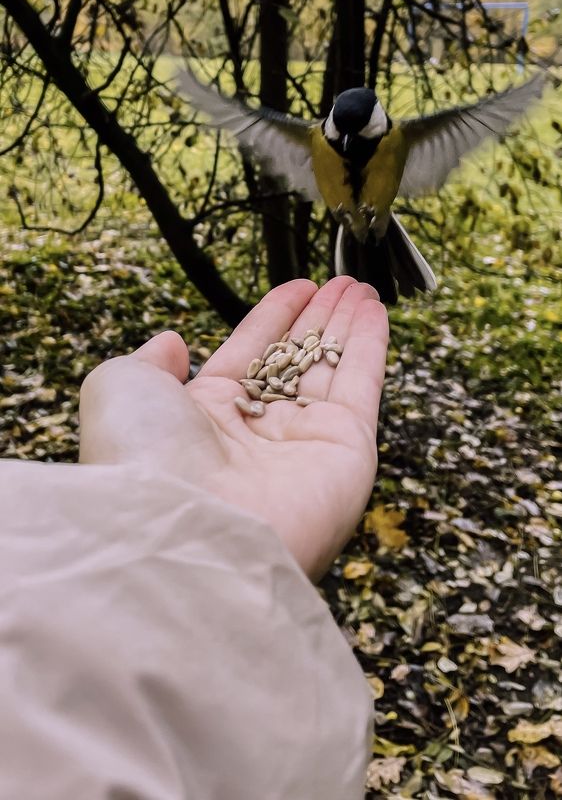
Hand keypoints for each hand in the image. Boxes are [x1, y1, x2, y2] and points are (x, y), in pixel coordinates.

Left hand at [79, 277, 387, 580]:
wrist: (188, 526)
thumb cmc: (143, 457)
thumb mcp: (121, 388)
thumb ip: (149, 361)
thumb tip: (172, 343)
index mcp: (207, 418)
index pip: (251, 353)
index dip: (275, 317)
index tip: (299, 287)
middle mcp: (259, 432)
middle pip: (297, 360)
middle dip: (319, 319)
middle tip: (342, 284)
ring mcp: (305, 442)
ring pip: (332, 368)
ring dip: (349, 325)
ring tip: (362, 287)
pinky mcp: (347, 449)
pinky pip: (362, 384)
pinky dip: (371, 346)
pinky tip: (375, 311)